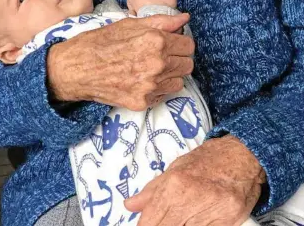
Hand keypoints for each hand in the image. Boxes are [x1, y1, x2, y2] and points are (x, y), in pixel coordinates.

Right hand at [47, 13, 192, 108]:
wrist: (76, 68)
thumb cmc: (100, 42)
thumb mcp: (129, 24)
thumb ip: (162, 22)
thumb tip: (185, 18)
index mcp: (156, 41)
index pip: (188, 45)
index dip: (180, 42)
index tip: (171, 43)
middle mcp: (157, 64)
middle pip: (187, 64)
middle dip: (178, 58)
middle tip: (161, 55)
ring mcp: (151, 85)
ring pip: (179, 81)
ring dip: (170, 74)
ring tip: (151, 67)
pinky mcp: (143, 102)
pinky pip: (164, 95)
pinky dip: (158, 87)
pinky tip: (142, 79)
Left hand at [125, 135, 265, 225]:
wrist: (243, 154)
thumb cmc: (208, 160)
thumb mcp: (176, 168)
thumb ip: (152, 190)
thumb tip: (130, 205)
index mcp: (174, 184)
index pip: (150, 222)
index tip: (146, 225)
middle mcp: (191, 199)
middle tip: (170, 219)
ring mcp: (212, 212)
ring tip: (185, 216)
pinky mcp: (228, 222)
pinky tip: (198, 219)